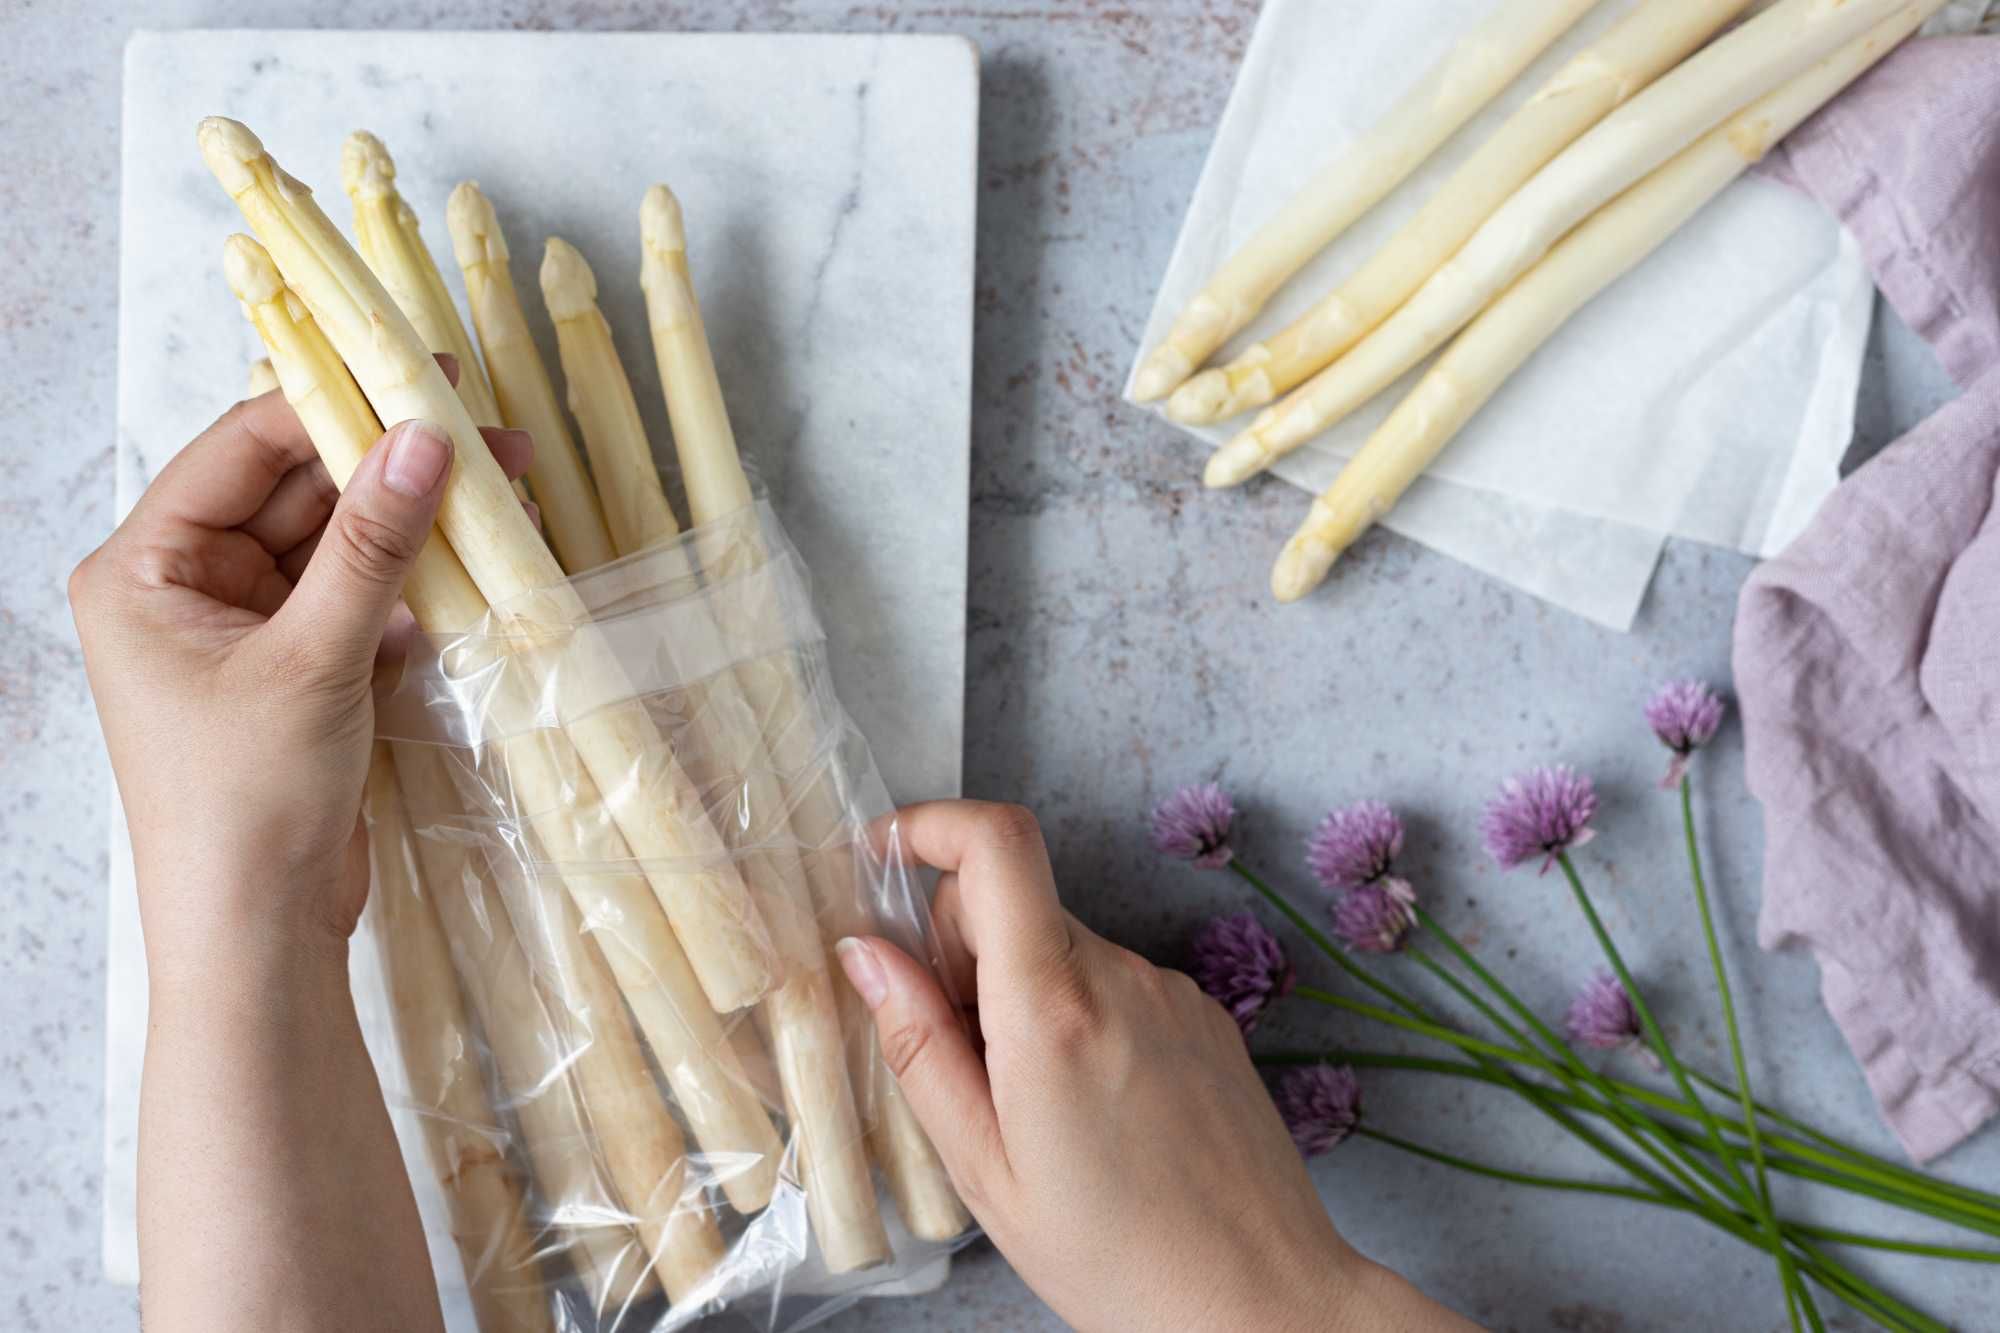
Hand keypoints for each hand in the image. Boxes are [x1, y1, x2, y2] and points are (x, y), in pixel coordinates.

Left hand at [70, 371, 528, 988]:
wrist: (260, 934)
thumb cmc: (248, 800)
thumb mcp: (315, 657)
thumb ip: (372, 543)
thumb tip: (426, 437)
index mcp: (144, 570)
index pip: (240, 451)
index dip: (330, 406)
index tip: (420, 377)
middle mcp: (185, 590)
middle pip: (294, 493)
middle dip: (386, 469)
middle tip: (485, 438)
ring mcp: (244, 633)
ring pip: (336, 547)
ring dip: (410, 527)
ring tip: (500, 494)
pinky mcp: (298, 673)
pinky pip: (357, 600)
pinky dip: (412, 585)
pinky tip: (477, 563)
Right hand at [836, 801, 1474, 1332]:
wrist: (1259, 1299)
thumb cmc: (1116, 1257)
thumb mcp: (982, 1166)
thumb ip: (918, 1044)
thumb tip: (866, 953)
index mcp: (1054, 1010)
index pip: (996, 844)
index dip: (930, 825)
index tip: (885, 853)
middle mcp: (1121, 977)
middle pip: (1011, 902)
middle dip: (960, 953)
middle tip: (960, 1059)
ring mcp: (1170, 990)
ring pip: (1058, 946)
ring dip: (1020, 994)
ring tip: (1034, 1108)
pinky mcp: (1202, 1012)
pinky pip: (1111, 981)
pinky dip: (1076, 1016)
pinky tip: (1091, 1109)